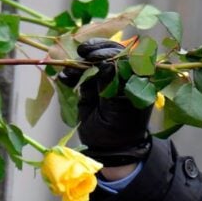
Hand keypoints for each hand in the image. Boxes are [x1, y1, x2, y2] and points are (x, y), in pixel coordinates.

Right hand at [58, 38, 151, 167]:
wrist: (107, 148)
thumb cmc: (120, 131)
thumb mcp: (118, 109)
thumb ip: (112, 85)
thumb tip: (107, 63)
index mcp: (136, 80)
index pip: (126, 57)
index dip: (110, 52)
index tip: (95, 55)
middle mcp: (122, 76)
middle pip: (109, 54)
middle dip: (94, 52)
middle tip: (81, 52)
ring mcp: (105, 80)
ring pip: (93, 62)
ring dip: (79, 63)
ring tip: (68, 71)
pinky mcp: (91, 86)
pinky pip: (81, 74)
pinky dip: (71, 74)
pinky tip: (65, 78)